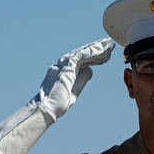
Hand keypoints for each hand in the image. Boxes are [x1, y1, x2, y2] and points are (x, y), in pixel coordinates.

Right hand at [0, 38, 114, 153]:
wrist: (46, 108)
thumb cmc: (56, 104)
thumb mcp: (74, 91)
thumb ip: (81, 80)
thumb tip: (90, 69)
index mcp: (62, 71)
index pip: (80, 60)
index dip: (92, 57)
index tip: (104, 55)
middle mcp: (62, 65)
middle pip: (82, 53)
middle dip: (95, 49)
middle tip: (108, 44)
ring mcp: (63, 64)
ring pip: (82, 52)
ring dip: (96, 47)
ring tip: (108, 44)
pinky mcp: (67, 66)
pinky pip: (82, 55)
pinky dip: (92, 51)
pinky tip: (101, 48)